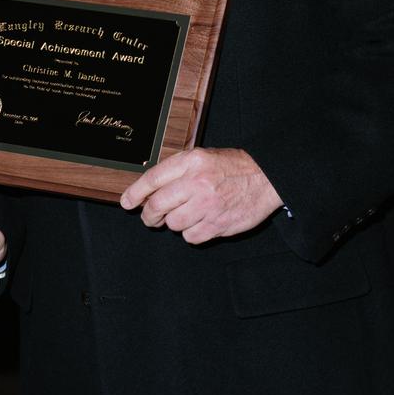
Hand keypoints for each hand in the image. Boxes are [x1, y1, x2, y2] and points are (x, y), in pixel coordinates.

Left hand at [119, 148, 282, 243]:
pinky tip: (200, 222)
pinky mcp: (219, 224)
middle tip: (151, 217)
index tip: (127, 202)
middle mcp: (197, 182)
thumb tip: (148, 190)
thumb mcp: (201, 157)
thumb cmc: (231, 167)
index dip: (135, 193)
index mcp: (191, 162)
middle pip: (157, 205)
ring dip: (174, 223)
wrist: (266, 178)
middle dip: (149, 215)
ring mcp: (208, 205)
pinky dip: (191, 233)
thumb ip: (176, 170)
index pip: (153, 178)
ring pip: (173, 224)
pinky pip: (191, 237)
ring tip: (186, 214)